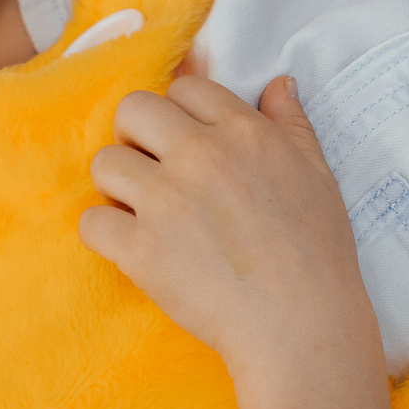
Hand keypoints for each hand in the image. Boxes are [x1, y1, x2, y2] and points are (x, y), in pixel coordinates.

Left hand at [80, 76, 380, 375]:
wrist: (301, 325)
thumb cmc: (318, 253)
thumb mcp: (317, 174)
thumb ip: (291, 123)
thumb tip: (276, 83)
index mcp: (243, 132)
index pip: (186, 88)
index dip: (182, 113)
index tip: (187, 143)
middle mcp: (200, 155)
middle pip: (132, 109)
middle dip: (136, 135)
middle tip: (154, 170)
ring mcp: (165, 201)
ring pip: (104, 163)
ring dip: (117, 186)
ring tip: (141, 212)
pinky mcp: (139, 249)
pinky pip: (91, 221)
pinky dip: (105, 235)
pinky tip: (131, 247)